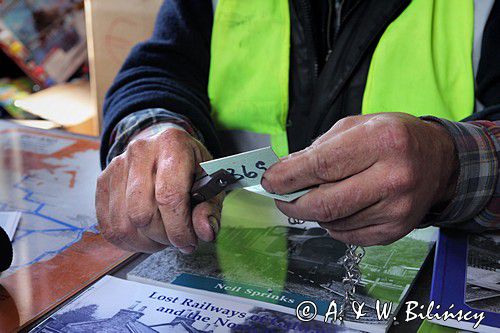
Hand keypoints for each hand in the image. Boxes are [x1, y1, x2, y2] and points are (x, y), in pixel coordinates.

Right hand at [96, 126, 221, 253]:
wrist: (167, 151)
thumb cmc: (192, 169)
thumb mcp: (211, 184)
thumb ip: (210, 208)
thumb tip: (205, 231)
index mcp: (172, 144)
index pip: (169, 195)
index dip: (179, 228)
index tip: (189, 243)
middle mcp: (140, 150)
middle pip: (142, 213)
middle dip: (163, 236)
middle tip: (177, 237)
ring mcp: (117, 164)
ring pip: (124, 224)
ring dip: (146, 242)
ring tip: (163, 236)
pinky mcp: (103, 181)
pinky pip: (109, 226)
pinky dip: (129, 241)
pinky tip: (145, 236)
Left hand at [262, 113, 457, 245]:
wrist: (438, 161)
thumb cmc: (393, 138)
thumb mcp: (356, 125)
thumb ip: (318, 149)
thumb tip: (283, 173)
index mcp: (382, 141)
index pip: (320, 166)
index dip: (287, 177)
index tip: (268, 181)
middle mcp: (393, 177)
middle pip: (324, 203)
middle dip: (292, 203)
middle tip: (281, 197)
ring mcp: (397, 209)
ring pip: (332, 222)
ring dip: (313, 213)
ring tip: (315, 196)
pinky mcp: (395, 231)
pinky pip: (347, 235)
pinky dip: (332, 224)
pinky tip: (338, 208)